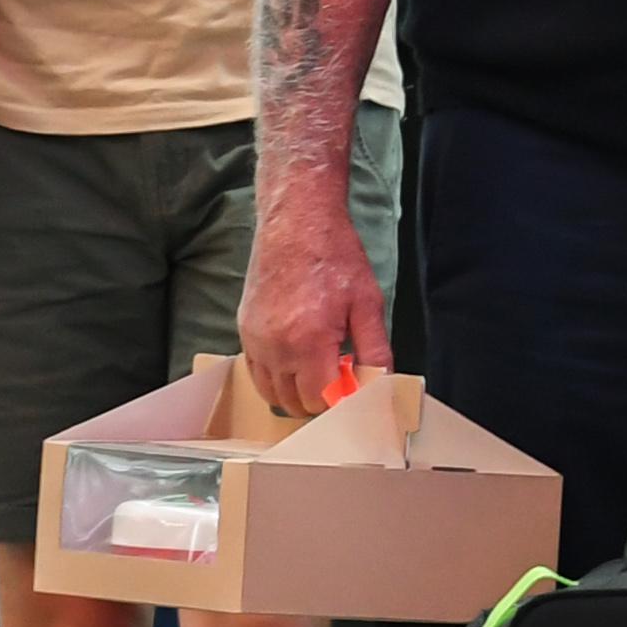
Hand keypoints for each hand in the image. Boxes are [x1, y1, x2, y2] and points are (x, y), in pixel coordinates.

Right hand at [236, 181, 391, 416]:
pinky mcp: (245, 331)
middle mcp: (276, 347)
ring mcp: (255, 340)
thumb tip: (382, 383)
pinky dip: (276, 378)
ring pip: (272, 393)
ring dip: (296, 392)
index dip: (342, 402)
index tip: (354, 389)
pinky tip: (297, 360)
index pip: (322, 400)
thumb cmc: (334, 257)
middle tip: (340, 376)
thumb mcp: (368, 303)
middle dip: (321, 400)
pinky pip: (256, 373)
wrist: (297, 223)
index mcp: (309, 341)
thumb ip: (375, 350)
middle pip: (296, 402)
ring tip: (320, 369)